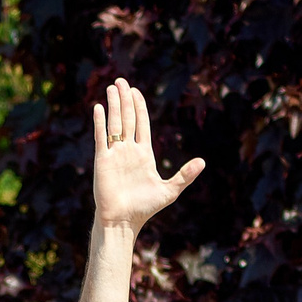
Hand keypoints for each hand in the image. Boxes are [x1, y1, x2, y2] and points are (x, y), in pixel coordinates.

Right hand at [91, 77, 202, 231]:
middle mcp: (128, 150)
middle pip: (127, 118)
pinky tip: (99, 108)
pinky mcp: (102, 160)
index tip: (135, 91)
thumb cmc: (145, 208)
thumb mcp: (170, 190)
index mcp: (144, 154)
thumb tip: (203, 162)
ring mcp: (114, 154)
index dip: (139, 106)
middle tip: (121, 81)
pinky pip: (100, 137)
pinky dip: (100, 123)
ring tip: (112, 87)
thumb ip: (185, 175)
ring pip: (114, 123)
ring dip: (114, 105)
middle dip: (125, 99)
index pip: (141, 124)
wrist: (123, 221)